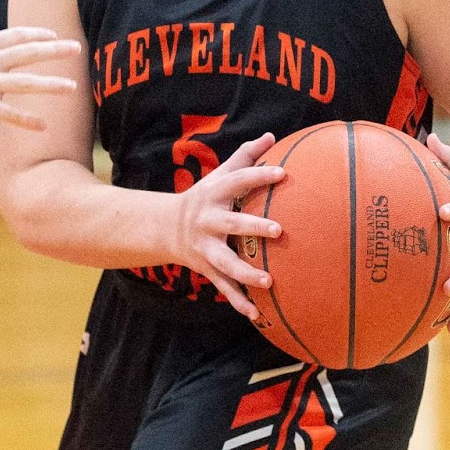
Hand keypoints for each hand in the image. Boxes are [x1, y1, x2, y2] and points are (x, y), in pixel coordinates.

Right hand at [0, 27, 80, 129]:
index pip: (15, 36)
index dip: (37, 34)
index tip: (54, 35)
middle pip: (27, 53)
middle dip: (55, 51)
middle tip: (77, 47)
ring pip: (25, 82)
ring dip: (51, 85)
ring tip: (72, 87)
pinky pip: (9, 113)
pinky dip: (28, 120)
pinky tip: (44, 126)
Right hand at [160, 133, 284, 319]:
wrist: (166, 227)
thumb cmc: (205, 196)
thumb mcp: (219, 174)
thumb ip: (245, 157)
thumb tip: (273, 135)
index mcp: (214, 194)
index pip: (238, 181)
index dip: (259, 176)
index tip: (283, 174)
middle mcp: (208, 221)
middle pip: (231, 224)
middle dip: (253, 227)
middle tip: (279, 231)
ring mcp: (206, 247)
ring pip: (225, 262)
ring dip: (245, 273)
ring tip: (269, 280)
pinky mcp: (207, 268)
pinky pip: (223, 287)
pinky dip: (239, 301)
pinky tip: (257, 314)